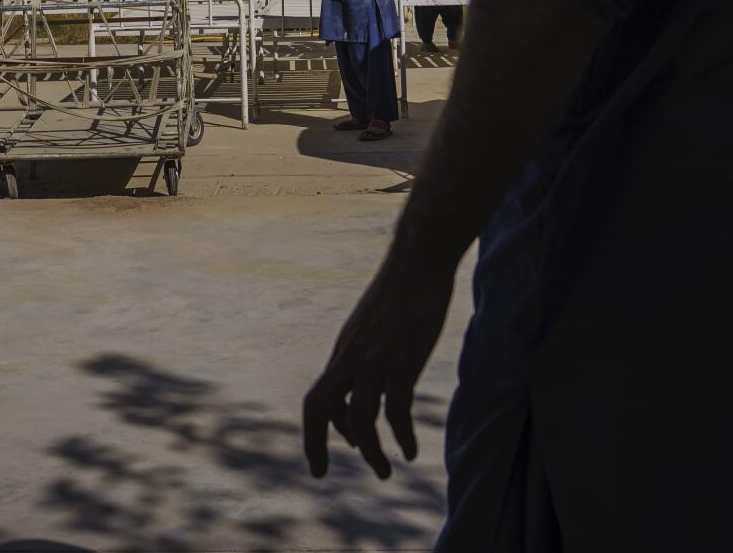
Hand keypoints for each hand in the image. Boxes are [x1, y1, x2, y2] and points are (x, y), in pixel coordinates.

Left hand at [303, 255, 452, 480]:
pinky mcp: (403, 360)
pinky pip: (397, 411)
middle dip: (314, 444)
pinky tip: (412, 451)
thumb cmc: (403, 290)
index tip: (337, 449)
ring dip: (370, 452)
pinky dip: (402, 437)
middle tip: (319, 473)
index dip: (320, 429)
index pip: (318, 397)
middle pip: (318, 407)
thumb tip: (370, 392)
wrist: (419, 259)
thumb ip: (367, 356)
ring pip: (361, 419)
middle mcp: (352, 357)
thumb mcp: (373, 325)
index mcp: (344, 351)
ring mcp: (375, 360)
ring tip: (385, 473)